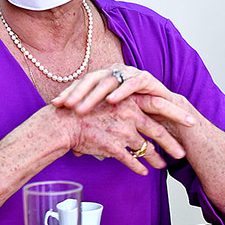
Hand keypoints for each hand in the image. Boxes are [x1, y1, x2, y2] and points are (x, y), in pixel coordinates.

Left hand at [53, 65, 195, 126]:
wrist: (168, 116)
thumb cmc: (136, 121)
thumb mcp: (112, 128)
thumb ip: (95, 134)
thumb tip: (73, 151)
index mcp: (102, 81)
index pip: (81, 85)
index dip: (68, 94)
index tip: (55, 106)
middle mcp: (114, 74)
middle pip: (91, 80)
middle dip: (77, 93)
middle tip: (66, 107)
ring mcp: (129, 74)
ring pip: (108, 81)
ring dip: (94, 95)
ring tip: (82, 107)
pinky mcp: (146, 79)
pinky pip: (132, 83)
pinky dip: (121, 91)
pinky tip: (112, 100)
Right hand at [66, 94, 187, 174]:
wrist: (62, 123)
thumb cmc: (80, 110)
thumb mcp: (104, 98)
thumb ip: (122, 104)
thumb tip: (133, 111)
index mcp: (128, 100)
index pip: (160, 106)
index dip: (177, 114)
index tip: (190, 121)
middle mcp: (128, 114)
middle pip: (157, 130)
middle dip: (172, 143)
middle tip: (183, 152)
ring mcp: (121, 131)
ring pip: (146, 148)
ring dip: (156, 158)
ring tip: (163, 165)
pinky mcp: (113, 147)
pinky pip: (131, 160)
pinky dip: (139, 167)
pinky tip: (144, 171)